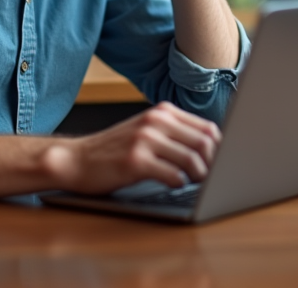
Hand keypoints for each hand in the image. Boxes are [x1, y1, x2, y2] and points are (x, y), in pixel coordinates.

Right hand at [41, 102, 221, 193]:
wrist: (77, 159)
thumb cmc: (115, 150)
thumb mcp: (146, 131)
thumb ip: (175, 134)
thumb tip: (213, 149)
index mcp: (162, 112)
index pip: (207, 128)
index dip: (220, 149)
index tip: (219, 164)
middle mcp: (155, 121)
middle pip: (205, 142)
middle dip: (214, 164)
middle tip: (211, 178)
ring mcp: (145, 140)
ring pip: (192, 159)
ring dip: (200, 177)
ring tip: (195, 184)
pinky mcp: (135, 161)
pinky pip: (173, 175)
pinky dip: (180, 184)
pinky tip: (174, 185)